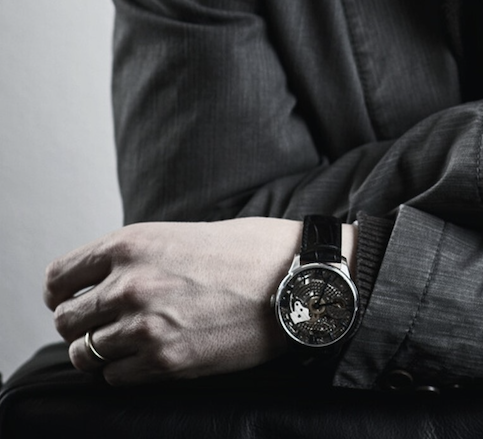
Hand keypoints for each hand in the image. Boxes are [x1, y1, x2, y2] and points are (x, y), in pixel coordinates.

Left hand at [44, 217, 303, 383]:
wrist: (294, 278)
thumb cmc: (247, 251)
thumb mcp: (181, 234)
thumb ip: (138, 256)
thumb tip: (106, 281)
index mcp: (131, 243)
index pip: (60, 277)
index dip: (60, 294)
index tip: (69, 301)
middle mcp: (129, 283)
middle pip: (66, 320)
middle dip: (79, 325)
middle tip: (100, 327)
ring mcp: (144, 325)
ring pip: (84, 353)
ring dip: (97, 352)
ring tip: (121, 345)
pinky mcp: (164, 362)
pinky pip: (114, 377)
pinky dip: (122, 371)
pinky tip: (145, 358)